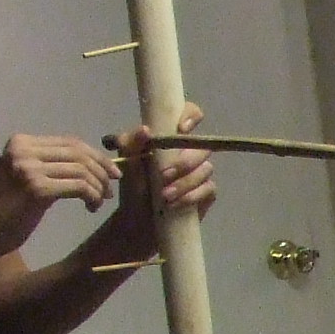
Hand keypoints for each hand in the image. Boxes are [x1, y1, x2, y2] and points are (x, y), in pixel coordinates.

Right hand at [0, 133, 118, 260]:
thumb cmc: (12, 205)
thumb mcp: (30, 174)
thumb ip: (54, 162)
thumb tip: (95, 160)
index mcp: (21, 141)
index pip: (71, 142)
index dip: (97, 156)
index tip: (113, 172)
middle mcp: (24, 150)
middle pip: (79, 153)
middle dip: (102, 171)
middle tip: (110, 190)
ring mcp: (29, 168)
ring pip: (82, 170)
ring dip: (98, 187)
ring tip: (99, 201)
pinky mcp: (37, 188)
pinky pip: (79, 187)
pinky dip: (92, 196)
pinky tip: (91, 207)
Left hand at [103, 105, 216, 256]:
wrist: (138, 219)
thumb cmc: (133, 187)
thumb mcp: (125, 162)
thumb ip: (130, 142)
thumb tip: (146, 129)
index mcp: (172, 138)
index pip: (191, 114)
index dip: (191, 116)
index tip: (180, 129)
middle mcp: (189, 151)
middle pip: (202, 147)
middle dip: (184, 163)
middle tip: (163, 176)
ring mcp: (201, 172)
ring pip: (205, 169)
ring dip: (184, 183)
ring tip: (164, 197)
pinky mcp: (207, 192)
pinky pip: (209, 188)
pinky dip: (191, 196)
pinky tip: (174, 204)